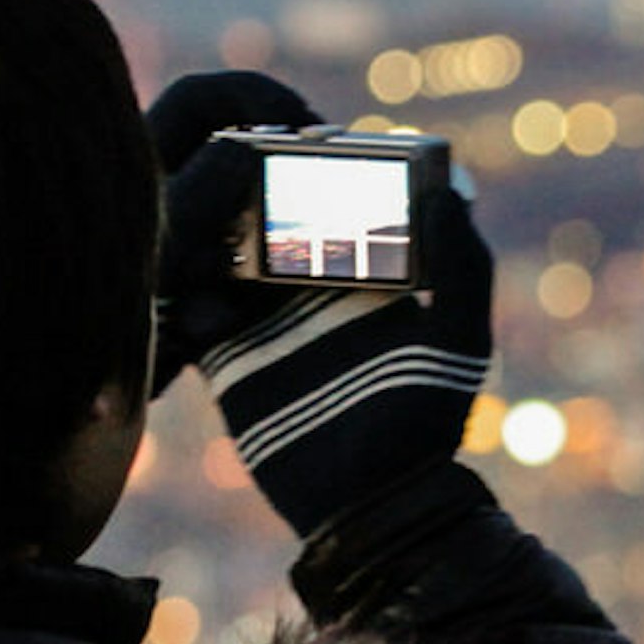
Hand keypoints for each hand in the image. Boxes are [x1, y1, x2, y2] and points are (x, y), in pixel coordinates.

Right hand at [146, 70, 495, 537]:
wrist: (370, 509)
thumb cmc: (422, 426)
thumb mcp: (457, 342)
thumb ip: (464, 267)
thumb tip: (454, 188)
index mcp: (362, 266)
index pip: (325, 191)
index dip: (301, 157)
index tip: (285, 134)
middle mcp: (307, 280)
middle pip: (256, 207)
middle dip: (232, 185)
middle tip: (227, 176)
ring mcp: (261, 315)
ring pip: (210, 248)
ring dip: (199, 235)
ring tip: (211, 245)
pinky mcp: (224, 354)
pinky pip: (182, 310)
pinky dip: (180, 301)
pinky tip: (206, 315)